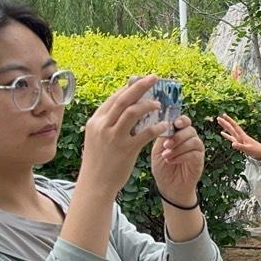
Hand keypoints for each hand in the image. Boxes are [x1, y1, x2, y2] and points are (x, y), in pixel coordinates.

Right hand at [76, 75, 168, 197]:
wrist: (95, 183)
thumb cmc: (99, 160)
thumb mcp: (98, 137)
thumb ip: (108, 123)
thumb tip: (124, 108)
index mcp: (96, 121)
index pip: (114, 98)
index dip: (129, 88)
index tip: (141, 81)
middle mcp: (103, 126)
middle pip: (124, 99)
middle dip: (140, 85)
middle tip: (154, 78)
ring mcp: (114, 137)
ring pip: (133, 112)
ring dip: (148, 105)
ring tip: (159, 104)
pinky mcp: (126, 149)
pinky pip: (144, 133)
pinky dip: (156, 127)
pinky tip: (164, 126)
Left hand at [151, 115, 203, 205]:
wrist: (168, 187)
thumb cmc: (162, 168)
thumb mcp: (157, 151)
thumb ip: (161, 137)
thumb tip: (164, 125)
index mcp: (178, 134)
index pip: (184, 121)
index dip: (181, 120)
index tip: (175, 124)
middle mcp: (189, 140)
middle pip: (190, 130)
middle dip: (178, 136)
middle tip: (166, 145)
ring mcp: (196, 150)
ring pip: (194, 140)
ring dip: (179, 147)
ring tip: (167, 156)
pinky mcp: (199, 160)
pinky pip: (195, 153)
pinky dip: (182, 156)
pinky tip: (172, 161)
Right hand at [217, 114, 260, 159]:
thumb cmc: (256, 151)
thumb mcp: (247, 149)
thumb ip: (240, 146)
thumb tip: (232, 144)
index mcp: (242, 136)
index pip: (234, 126)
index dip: (229, 120)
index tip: (224, 115)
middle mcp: (240, 136)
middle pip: (231, 127)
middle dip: (225, 122)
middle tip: (218, 117)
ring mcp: (239, 139)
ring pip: (230, 131)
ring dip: (225, 127)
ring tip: (219, 122)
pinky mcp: (239, 142)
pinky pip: (231, 138)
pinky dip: (226, 135)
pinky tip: (222, 133)